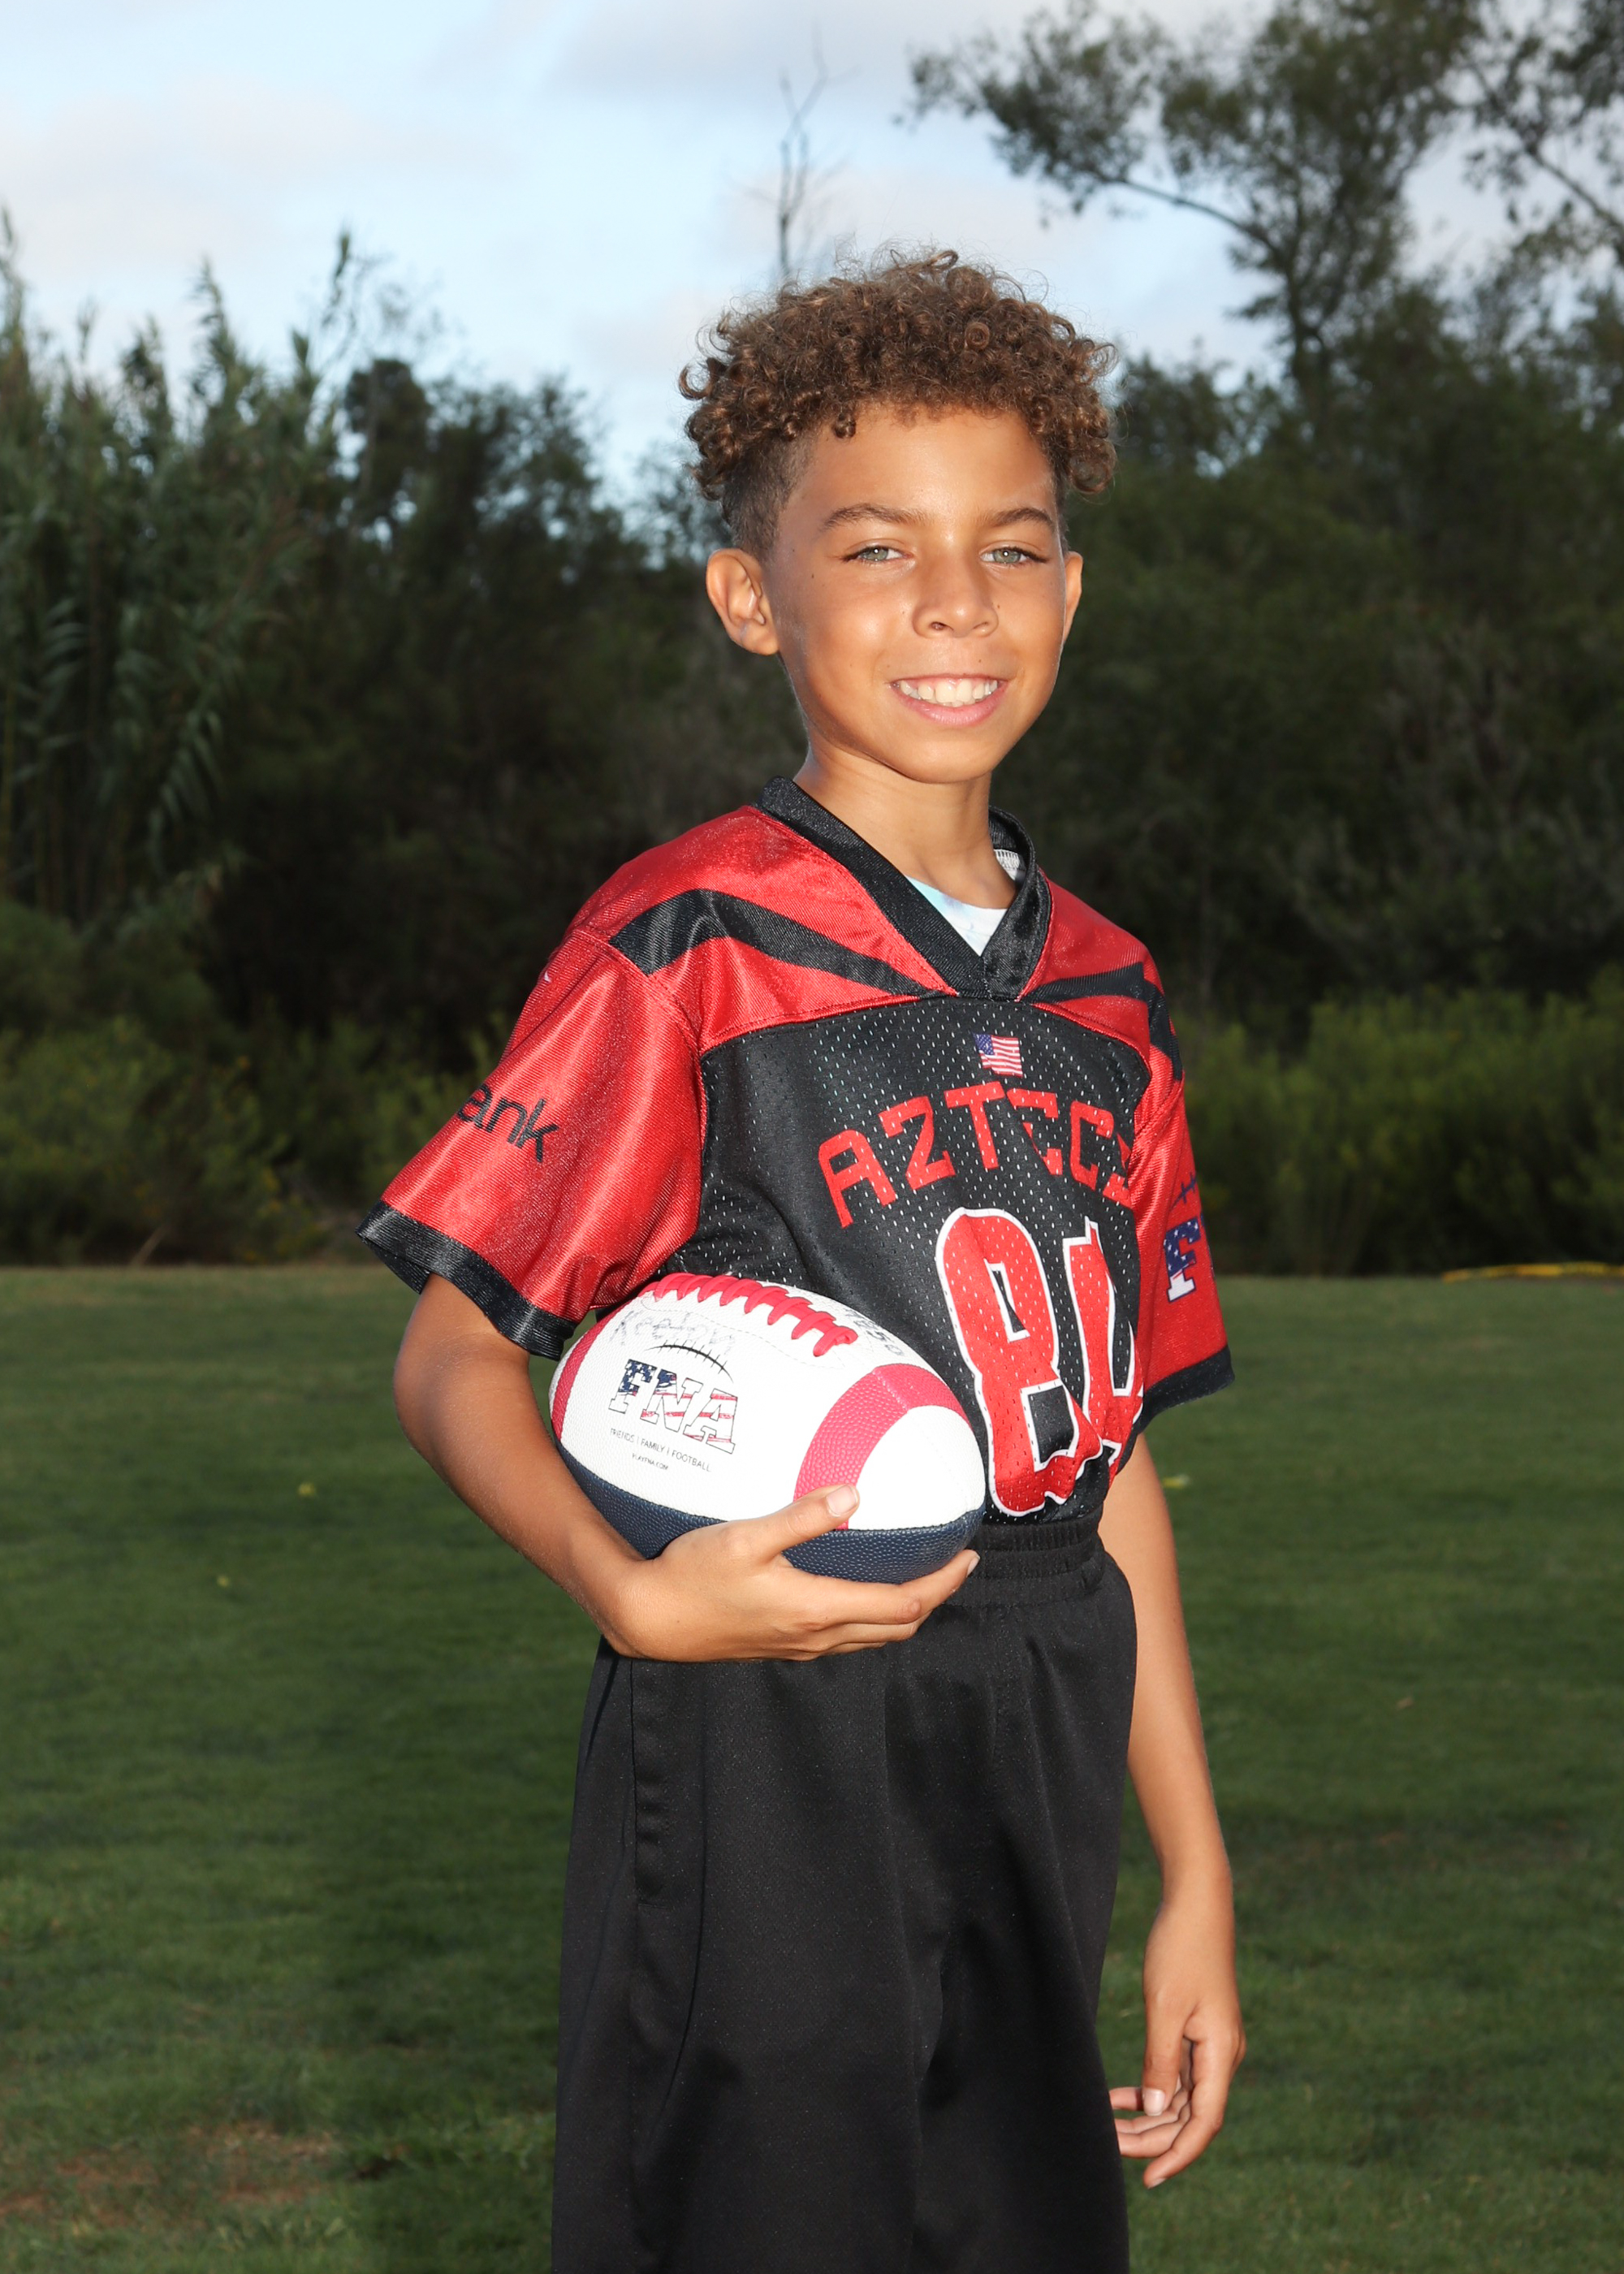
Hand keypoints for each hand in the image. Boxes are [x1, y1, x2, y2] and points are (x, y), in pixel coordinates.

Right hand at [597, 1485, 977, 1662]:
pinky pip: (845, 1635)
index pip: (903, 1604)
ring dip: (904, 1611)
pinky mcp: (782, 1645)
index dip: (942, 1583)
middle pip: (897, 1626)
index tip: (968, 1556)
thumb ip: (801, 1517)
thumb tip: (855, 1495)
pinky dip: (871, 1615)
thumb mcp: (744, 1537)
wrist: (649, 1620)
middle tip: (955, 1564)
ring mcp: (799, 1646)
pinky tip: (860, 1588)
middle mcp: (816, 1636)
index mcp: (817, 1610)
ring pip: (873, 1636)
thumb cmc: (692, 1574)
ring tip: (920, 1577)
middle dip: (934, 1597)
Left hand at [1110, 1883, 1244, 2186]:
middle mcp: (1221, 2057)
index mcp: (1221, 2055)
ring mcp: (1211, 2046)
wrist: (1196, 1904)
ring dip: (1148, 2118)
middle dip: (1151, 2139)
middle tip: (1107, 2147)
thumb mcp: (1164, 2007)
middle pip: (1190, 2118)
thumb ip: (1160, 2062)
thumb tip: (1156, 2110)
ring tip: (1107, 2125)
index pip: (1203, 2124)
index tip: (1148, 2179)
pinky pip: (1176, 2077)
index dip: (1177, 2156)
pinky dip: (1150, 2091)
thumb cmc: (1181, 1949)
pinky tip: (1120, 2098)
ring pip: (1181, 2101)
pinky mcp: (1198, 2033)